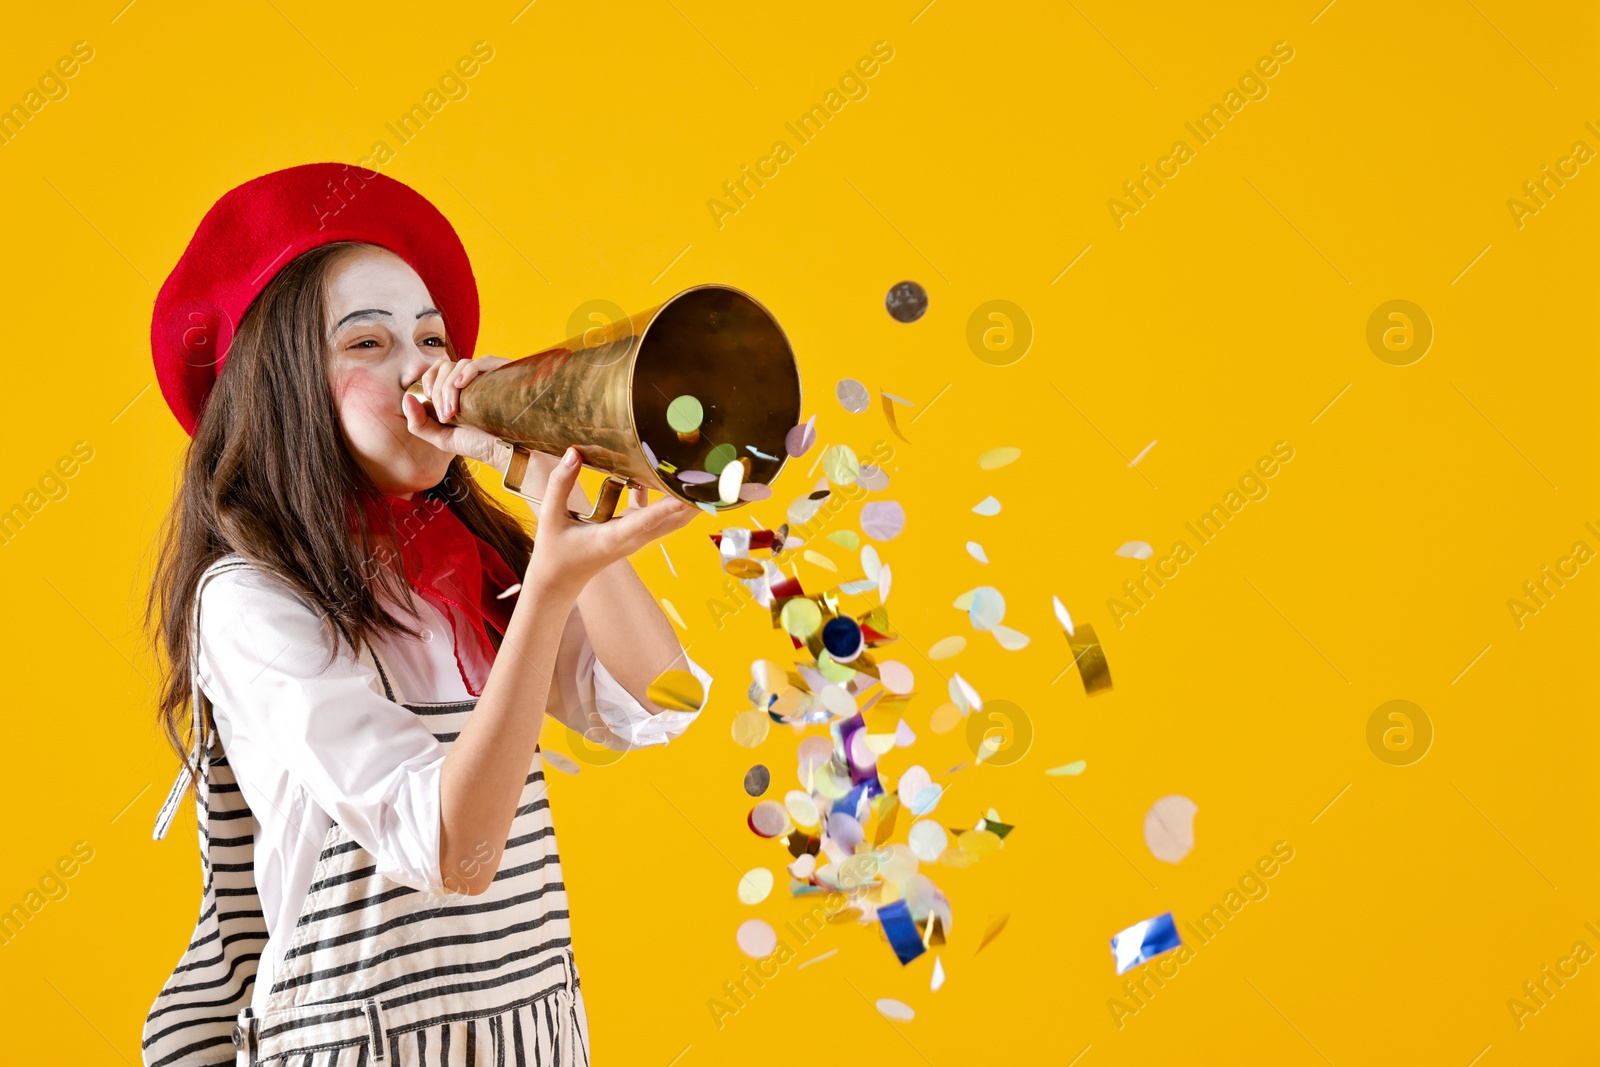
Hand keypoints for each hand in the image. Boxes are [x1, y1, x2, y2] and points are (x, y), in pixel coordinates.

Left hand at [401, 354, 513, 471]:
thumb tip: (406, 398)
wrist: (507, 452)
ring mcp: (488, 375)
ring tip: (454, 412)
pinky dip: (467, 371)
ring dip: (450, 388)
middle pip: (446, 365)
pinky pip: (481, 362)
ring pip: (460, 364)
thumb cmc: (478, 445)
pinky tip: (461, 386)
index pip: (438, 368)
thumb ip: (419, 424)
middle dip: (439, 390)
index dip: (428, 378)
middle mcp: (472, 379)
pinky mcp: (503, 374)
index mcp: (457, 388)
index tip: (428, 397)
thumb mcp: (441, 438)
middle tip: (445, 415)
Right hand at [524, 446, 700, 597]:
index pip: (647, 520)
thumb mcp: (551, 517)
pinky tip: (662, 473)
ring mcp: (637, 538)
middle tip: (712, 475)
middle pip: (673, 521)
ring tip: (703, 472)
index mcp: (613, 537)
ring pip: (672, 520)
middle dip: (693, 501)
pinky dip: (666, 498)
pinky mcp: (635, 534)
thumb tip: (573, 453)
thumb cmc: (555, 551)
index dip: (670, 506)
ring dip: (688, 500)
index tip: (691, 494)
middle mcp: (632, 539)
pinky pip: (658, 515)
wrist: (559, 581)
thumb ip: (561, 484)